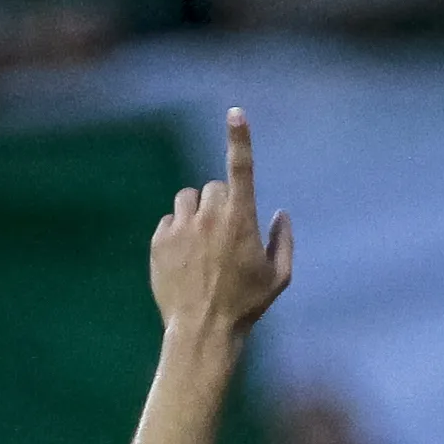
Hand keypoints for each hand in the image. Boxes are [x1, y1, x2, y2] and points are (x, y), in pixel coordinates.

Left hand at [150, 108, 294, 340]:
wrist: (202, 330)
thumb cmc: (247, 305)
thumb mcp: (280, 278)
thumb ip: (284, 241)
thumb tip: (280, 214)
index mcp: (242, 220)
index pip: (241, 169)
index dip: (240, 138)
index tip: (235, 113)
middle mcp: (210, 217)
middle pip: (213, 187)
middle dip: (220, 203)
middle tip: (224, 234)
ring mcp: (181, 227)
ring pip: (187, 198)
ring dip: (196, 212)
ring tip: (202, 245)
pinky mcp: (159, 240)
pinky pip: (169, 220)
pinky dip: (178, 232)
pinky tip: (186, 260)